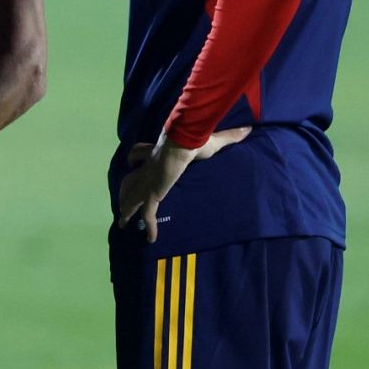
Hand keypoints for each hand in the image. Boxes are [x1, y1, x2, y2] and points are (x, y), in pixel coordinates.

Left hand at [116, 126, 250, 242]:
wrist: (184, 142)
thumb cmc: (195, 140)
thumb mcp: (213, 140)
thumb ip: (229, 136)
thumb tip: (248, 129)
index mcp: (156, 154)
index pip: (138, 154)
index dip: (134, 158)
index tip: (130, 161)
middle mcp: (147, 168)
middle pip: (130, 179)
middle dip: (125, 190)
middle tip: (121, 200)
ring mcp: (148, 181)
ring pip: (131, 197)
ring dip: (126, 209)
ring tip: (123, 222)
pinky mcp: (153, 192)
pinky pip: (148, 214)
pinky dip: (149, 227)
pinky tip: (150, 239)